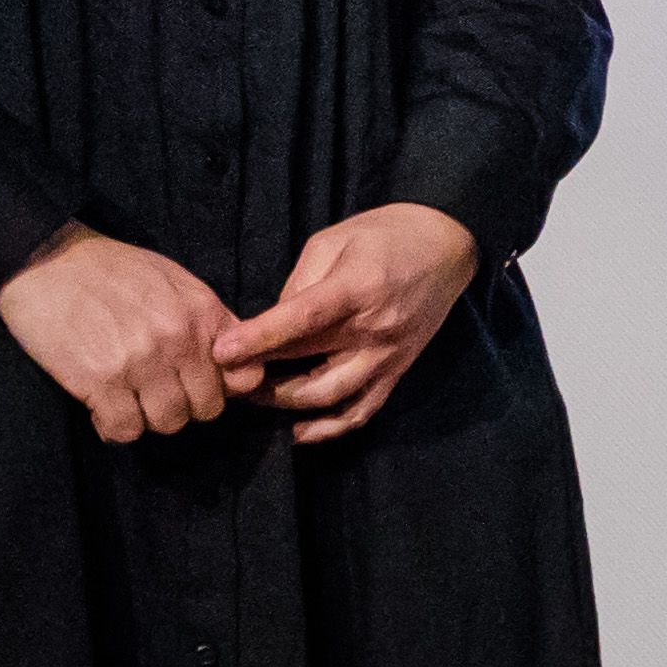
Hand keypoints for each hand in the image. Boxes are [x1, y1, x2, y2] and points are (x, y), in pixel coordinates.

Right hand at [0, 226, 245, 442]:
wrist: (46, 260)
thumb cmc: (110, 269)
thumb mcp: (174, 282)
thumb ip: (208, 321)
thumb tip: (233, 361)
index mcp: (203, 314)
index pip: (245, 378)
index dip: (222, 387)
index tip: (197, 383)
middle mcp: (179, 340)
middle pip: (207, 408)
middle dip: (184, 406)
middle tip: (155, 393)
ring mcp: (141, 362)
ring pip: (168, 423)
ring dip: (147, 418)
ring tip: (127, 398)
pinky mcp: (101, 380)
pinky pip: (125, 430)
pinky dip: (114, 426)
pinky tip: (102, 407)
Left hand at [221, 204, 483, 443]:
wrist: (445, 247)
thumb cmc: (383, 235)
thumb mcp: (332, 241)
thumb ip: (300, 283)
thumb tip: (271, 323)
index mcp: (355, 289)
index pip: (302, 321)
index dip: (259, 339)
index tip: (221, 352)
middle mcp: (373, 329)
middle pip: (307, 363)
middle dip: (259, 375)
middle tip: (223, 376)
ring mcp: (387, 356)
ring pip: (330, 397)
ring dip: (286, 403)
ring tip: (254, 398)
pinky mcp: (397, 370)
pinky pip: (363, 410)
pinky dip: (331, 428)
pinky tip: (300, 431)